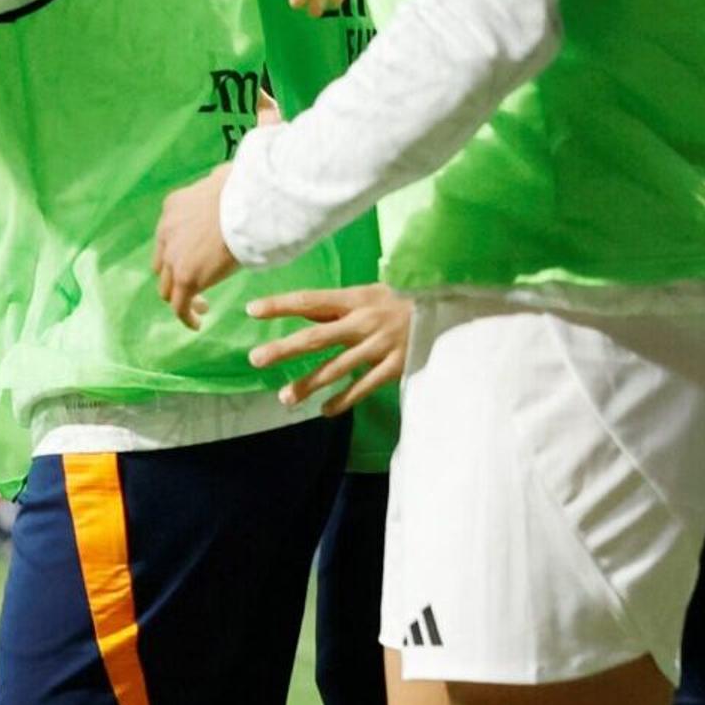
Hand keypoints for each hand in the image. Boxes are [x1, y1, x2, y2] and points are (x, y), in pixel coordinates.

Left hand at [154, 164, 241, 329]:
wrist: (247, 204)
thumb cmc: (246, 188)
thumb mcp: (225, 178)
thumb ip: (219, 182)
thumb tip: (224, 176)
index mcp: (174, 207)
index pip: (168, 235)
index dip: (179, 250)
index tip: (196, 257)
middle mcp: (166, 232)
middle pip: (162, 262)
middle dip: (175, 274)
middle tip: (195, 283)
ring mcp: (173, 256)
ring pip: (167, 286)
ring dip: (180, 297)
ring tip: (201, 305)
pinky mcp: (186, 277)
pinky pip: (179, 305)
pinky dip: (186, 316)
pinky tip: (197, 323)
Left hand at [245, 282, 410, 415]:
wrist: (452, 309)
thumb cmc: (404, 299)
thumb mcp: (370, 293)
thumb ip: (337, 306)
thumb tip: (300, 310)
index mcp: (357, 298)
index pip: (311, 300)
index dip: (281, 304)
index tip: (252, 309)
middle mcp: (365, 321)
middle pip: (317, 336)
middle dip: (284, 348)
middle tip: (255, 359)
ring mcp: (380, 346)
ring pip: (337, 367)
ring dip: (309, 384)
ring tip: (285, 398)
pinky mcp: (396, 366)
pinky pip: (364, 387)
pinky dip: (344, 400)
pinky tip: (325, 410)